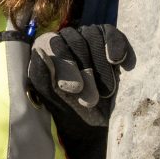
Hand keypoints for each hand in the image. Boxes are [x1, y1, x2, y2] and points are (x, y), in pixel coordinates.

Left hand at [27, 24, 133, 158]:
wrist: (96, 126)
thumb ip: (44, 76)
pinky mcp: (107, 40)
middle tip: (92, 99)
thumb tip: (40, 52)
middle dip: (85, 70)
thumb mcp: (54, 99)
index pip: (51, 44)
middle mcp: (64, 40)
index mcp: (45, 51)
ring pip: (92, 35)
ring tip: (107, 91)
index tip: (74, 90)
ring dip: (101, 64)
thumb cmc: (70, 111)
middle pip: (74, 39)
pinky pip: (110, 32)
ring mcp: (86, 37)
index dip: (64, 66)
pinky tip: (119, 62)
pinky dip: (116, 44)